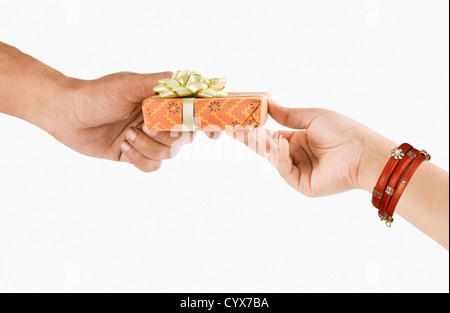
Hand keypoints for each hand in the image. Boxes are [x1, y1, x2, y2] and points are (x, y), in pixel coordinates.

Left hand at [50, 72, 195, 171]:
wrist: (66, 115)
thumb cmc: (96, 94)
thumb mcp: (128, 85)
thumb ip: (158, 83)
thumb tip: (186, 78)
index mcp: (160, 101)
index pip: (192, 112)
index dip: (205, 123)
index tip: (212, 133)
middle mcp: (158, 120)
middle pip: (184, 138)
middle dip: (166, 137)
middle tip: (145, 126)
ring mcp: (147, 139)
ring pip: (168, 155)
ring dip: (148, 147)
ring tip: (126, 136)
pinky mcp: (135, 155)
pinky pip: (152, 167)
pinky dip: (140, 160)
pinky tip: (123, 148)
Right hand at [230, 100, 394, 196]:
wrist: (364, 152)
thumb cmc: (343, 131)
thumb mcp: (312, 117)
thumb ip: (287, 114)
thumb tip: (267, 103)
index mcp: (297, 139)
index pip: (269, 134)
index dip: (254, 127)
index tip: (237, 119)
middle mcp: (294, 155)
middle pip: (265, 147)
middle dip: (248, 137)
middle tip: (229, 127)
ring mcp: (296, 170)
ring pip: (271, 157)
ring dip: (261, 144)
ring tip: (247, 131)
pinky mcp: (300, 183)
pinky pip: (283, 169)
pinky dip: (280, 156)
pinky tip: (280, 144)